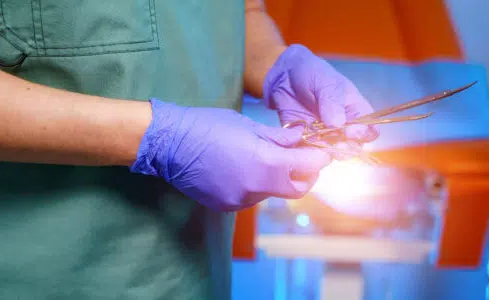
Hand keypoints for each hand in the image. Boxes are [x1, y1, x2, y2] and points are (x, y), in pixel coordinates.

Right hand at [130, 99, 331, 210]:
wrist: (168, 144)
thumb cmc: (207, 126)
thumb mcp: (248, 126)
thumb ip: (278, 138)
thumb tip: (301, 139)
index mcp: (265, 163)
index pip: (308, 167)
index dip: (318, 159)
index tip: (320, 153)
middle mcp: (256, 187)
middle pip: (296, 189)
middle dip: (304, 175)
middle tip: (301, 159)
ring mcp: (240, 200)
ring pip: (273, 193)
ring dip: (276, 179)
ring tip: (262, 158)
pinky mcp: (227, 206)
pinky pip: (251, 197)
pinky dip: (255, 185)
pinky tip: (241, 169)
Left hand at [262, 44, 379, 145]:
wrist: (284, 75)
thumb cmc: (312, 73)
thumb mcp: (325, 81)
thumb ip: (332, 102)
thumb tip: (338, 124)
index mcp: (356, 111)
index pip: (370, 129)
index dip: (364, 134)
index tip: (351, 132)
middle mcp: (344, 127)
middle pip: (354, 147)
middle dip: (347, 149)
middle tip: (336, 145)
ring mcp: (325, 136)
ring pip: (332, 154)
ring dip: (326, 154)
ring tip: (318, 148)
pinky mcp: (306, 140)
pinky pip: (309, 154)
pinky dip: (307, 157)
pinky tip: (302, 152)